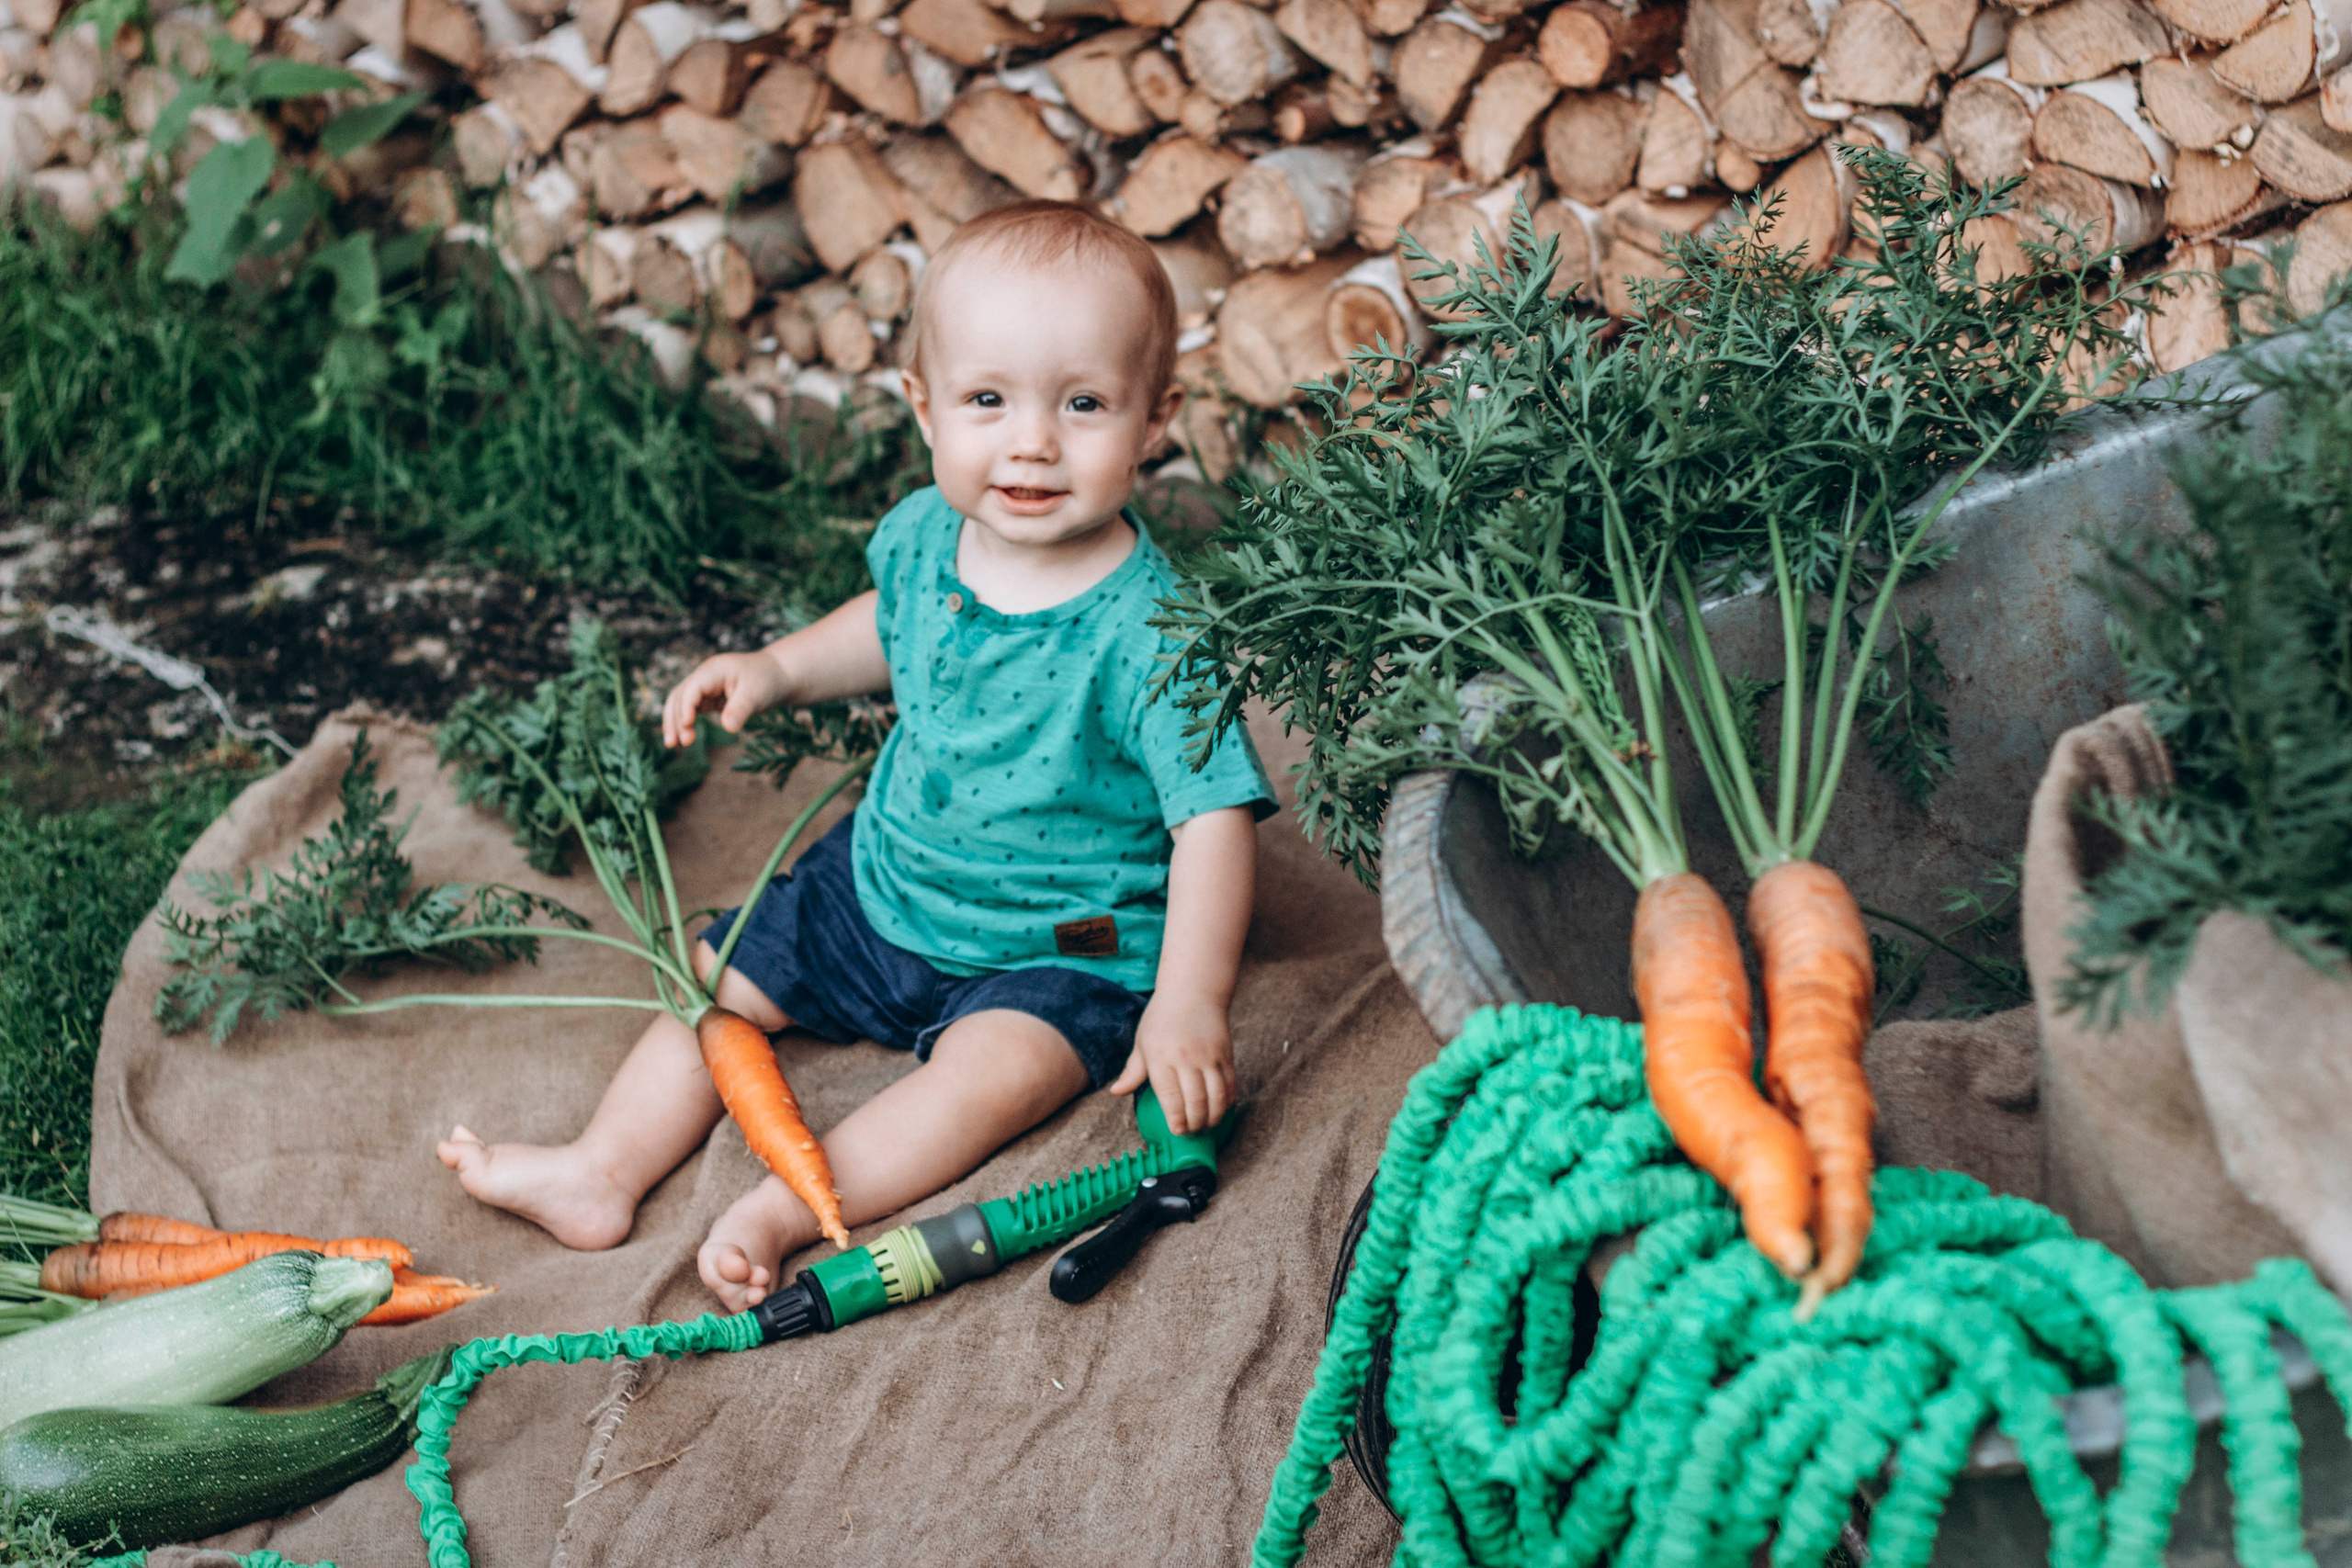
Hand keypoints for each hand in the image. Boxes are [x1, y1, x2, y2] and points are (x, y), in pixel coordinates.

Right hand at [661, 651, 792, 748]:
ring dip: (675, 722)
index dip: (686, 705)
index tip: (687, 724)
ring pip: (680, 703)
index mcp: (714, 670)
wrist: (776, 676)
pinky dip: (684, 723)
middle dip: (676, 718)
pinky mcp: (708, 698)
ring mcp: (704, 687)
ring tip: (673, 745)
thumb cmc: (767, 681)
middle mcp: (704, 676)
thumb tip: (728, 728)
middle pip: (680, 695)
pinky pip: (690, 709)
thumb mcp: (757, 694)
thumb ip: (741, 709)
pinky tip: (685, 739)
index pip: (692, 688)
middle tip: (682, 743)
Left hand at [1108, 990, 1235, 1135]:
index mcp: (1160, 1056)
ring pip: (1216, 1096)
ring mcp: (1209, 1056)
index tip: (1176, 1131)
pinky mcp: (1226, 1054)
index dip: (1175, 1119)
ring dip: (1213, 1117)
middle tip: (1191, 1132)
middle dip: (1194, 1123)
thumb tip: (1116, 1092)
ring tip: (1206, 1125)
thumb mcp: (1142, 1042)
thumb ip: (1132, 1071)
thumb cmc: (1162, 1017)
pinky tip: (1220, 1109)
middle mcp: (1186, 1057)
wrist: (1193, 991)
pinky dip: (1227, 1101)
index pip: (1170, 1096)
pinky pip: (1230, 1084)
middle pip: (1196, 1101)